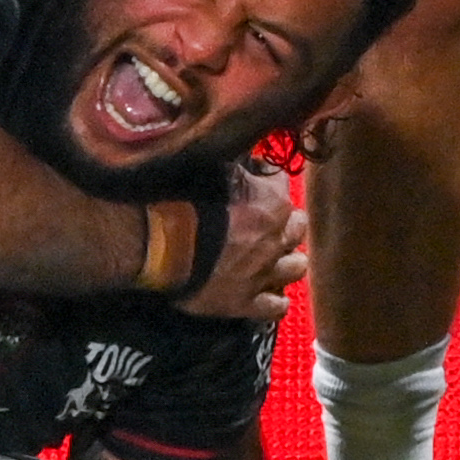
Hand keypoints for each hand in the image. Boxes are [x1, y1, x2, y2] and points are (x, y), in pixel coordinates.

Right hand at [175, 158, 309, 322]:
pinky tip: (267, 292)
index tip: (252, 175)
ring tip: (272, 255)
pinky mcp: (246, 303)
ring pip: (296, 267)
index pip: (280, 180)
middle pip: (297, 226)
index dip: (265, 177)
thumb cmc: (183, 200)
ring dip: (287, 258)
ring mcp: (264, 273)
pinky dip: (275, 299)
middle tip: (266, 217)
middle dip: (285, 219)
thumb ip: (233, 165)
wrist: (162, 246)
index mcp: (271, 202)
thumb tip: (243, 153)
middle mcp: (276, 238)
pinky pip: (276, 306)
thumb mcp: (209, 167)